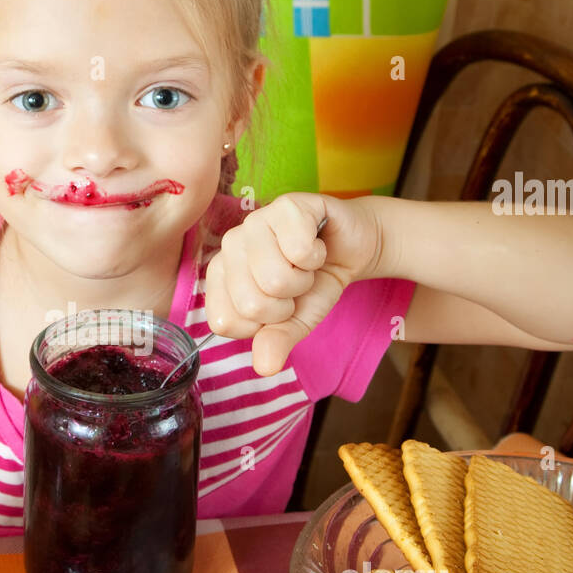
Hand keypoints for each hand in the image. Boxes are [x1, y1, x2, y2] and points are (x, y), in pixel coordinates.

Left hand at [204, 192, 381, 375]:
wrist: (351, 249)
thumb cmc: (314, 284)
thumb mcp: (295, 323)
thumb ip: (276, 342)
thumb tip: (265, 367)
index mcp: (220, 277)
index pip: (225, 323)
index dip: (263, 324)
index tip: (278, 307)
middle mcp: (230, 247)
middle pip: (252, 303)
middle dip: (288, 303)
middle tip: (296, 284)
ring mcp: (254, 222)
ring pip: (275, 278)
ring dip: (304, 278)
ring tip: (305, 264)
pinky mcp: (286, 205)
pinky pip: (299, 249)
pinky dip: (318, 256)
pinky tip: (316, 244)